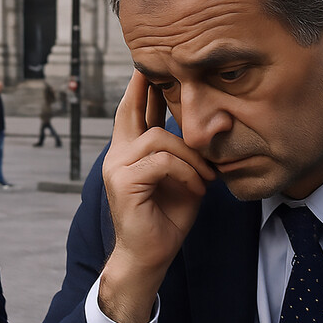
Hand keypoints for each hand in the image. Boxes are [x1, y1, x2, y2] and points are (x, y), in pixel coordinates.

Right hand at [98, 70, 215, 322]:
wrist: (149, 256)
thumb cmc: (167, 218)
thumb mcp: (182, 178)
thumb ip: (184, 153)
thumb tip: (203, 127)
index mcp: (130, 152)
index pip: (134, 111)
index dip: (142, 87)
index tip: (151, 65)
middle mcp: (117, 154)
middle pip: (131, 110)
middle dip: (145, 86)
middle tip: (155, 65)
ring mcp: (117, 166)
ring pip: (158, 138)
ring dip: (190, 156)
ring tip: (205, 177)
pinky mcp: (124, 181)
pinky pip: (162, 161)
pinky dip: (186, 173)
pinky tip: (197, 188)